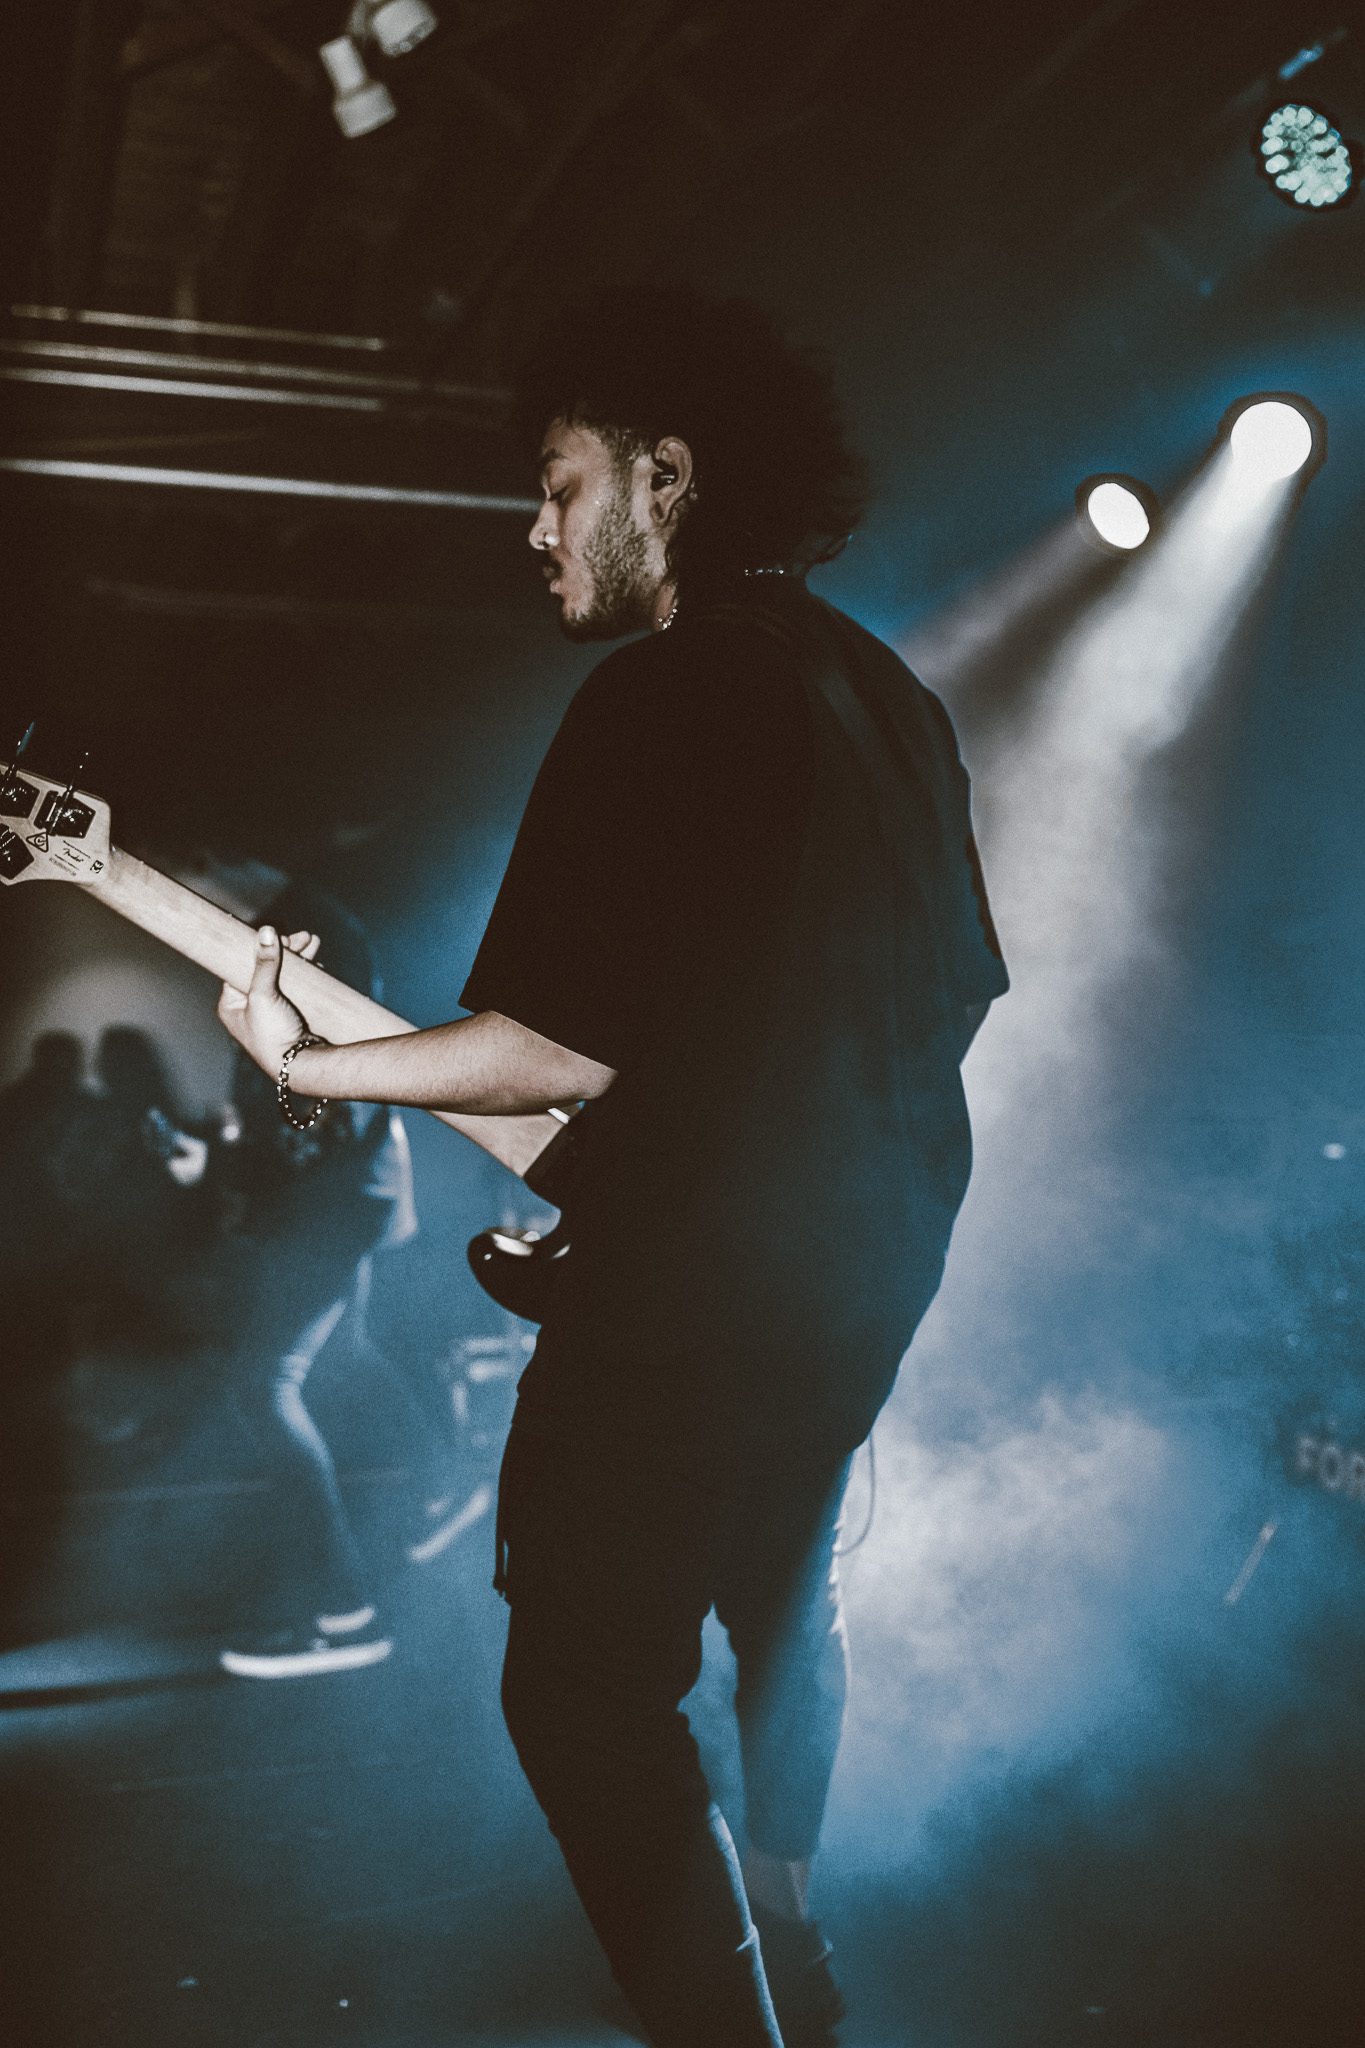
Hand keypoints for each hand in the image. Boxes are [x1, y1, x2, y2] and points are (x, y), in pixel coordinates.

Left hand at [216, 926, 321, 1077]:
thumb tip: (265, 931)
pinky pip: (296, 990)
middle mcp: (249, 1008)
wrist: (300, 1066)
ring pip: (283, 977)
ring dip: (299, 960)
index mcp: (232, 1004)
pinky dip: (306, 976)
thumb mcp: (263, 995)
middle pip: (265, 968)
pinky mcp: (290, 1016)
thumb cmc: (272, 1036)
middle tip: (305, 938)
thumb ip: (264, 963)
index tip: (277, 935)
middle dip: (286, 951)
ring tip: (314, 943)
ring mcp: (271, 1012)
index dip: (258, 948)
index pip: (241, 965)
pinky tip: (316, 965)